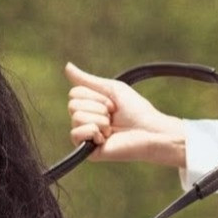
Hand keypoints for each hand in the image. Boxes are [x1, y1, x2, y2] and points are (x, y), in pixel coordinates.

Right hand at [65, 62, 186, 166]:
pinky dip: (92, 131)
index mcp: (90, 107)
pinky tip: (105, 138)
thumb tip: (67, 66)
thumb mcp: (112, 89)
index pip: (74, 93)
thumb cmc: (136, 110)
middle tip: (113, 115)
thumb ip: (88, 80)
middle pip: (72, 105)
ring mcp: (86, 137)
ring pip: (75, 118)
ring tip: (112, 128)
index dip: (95, 96)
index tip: (113, 103)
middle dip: (97, 107)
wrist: (150, 131)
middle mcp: (86, 121)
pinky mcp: (88, 152)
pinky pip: (75, 135)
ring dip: (99, 120)